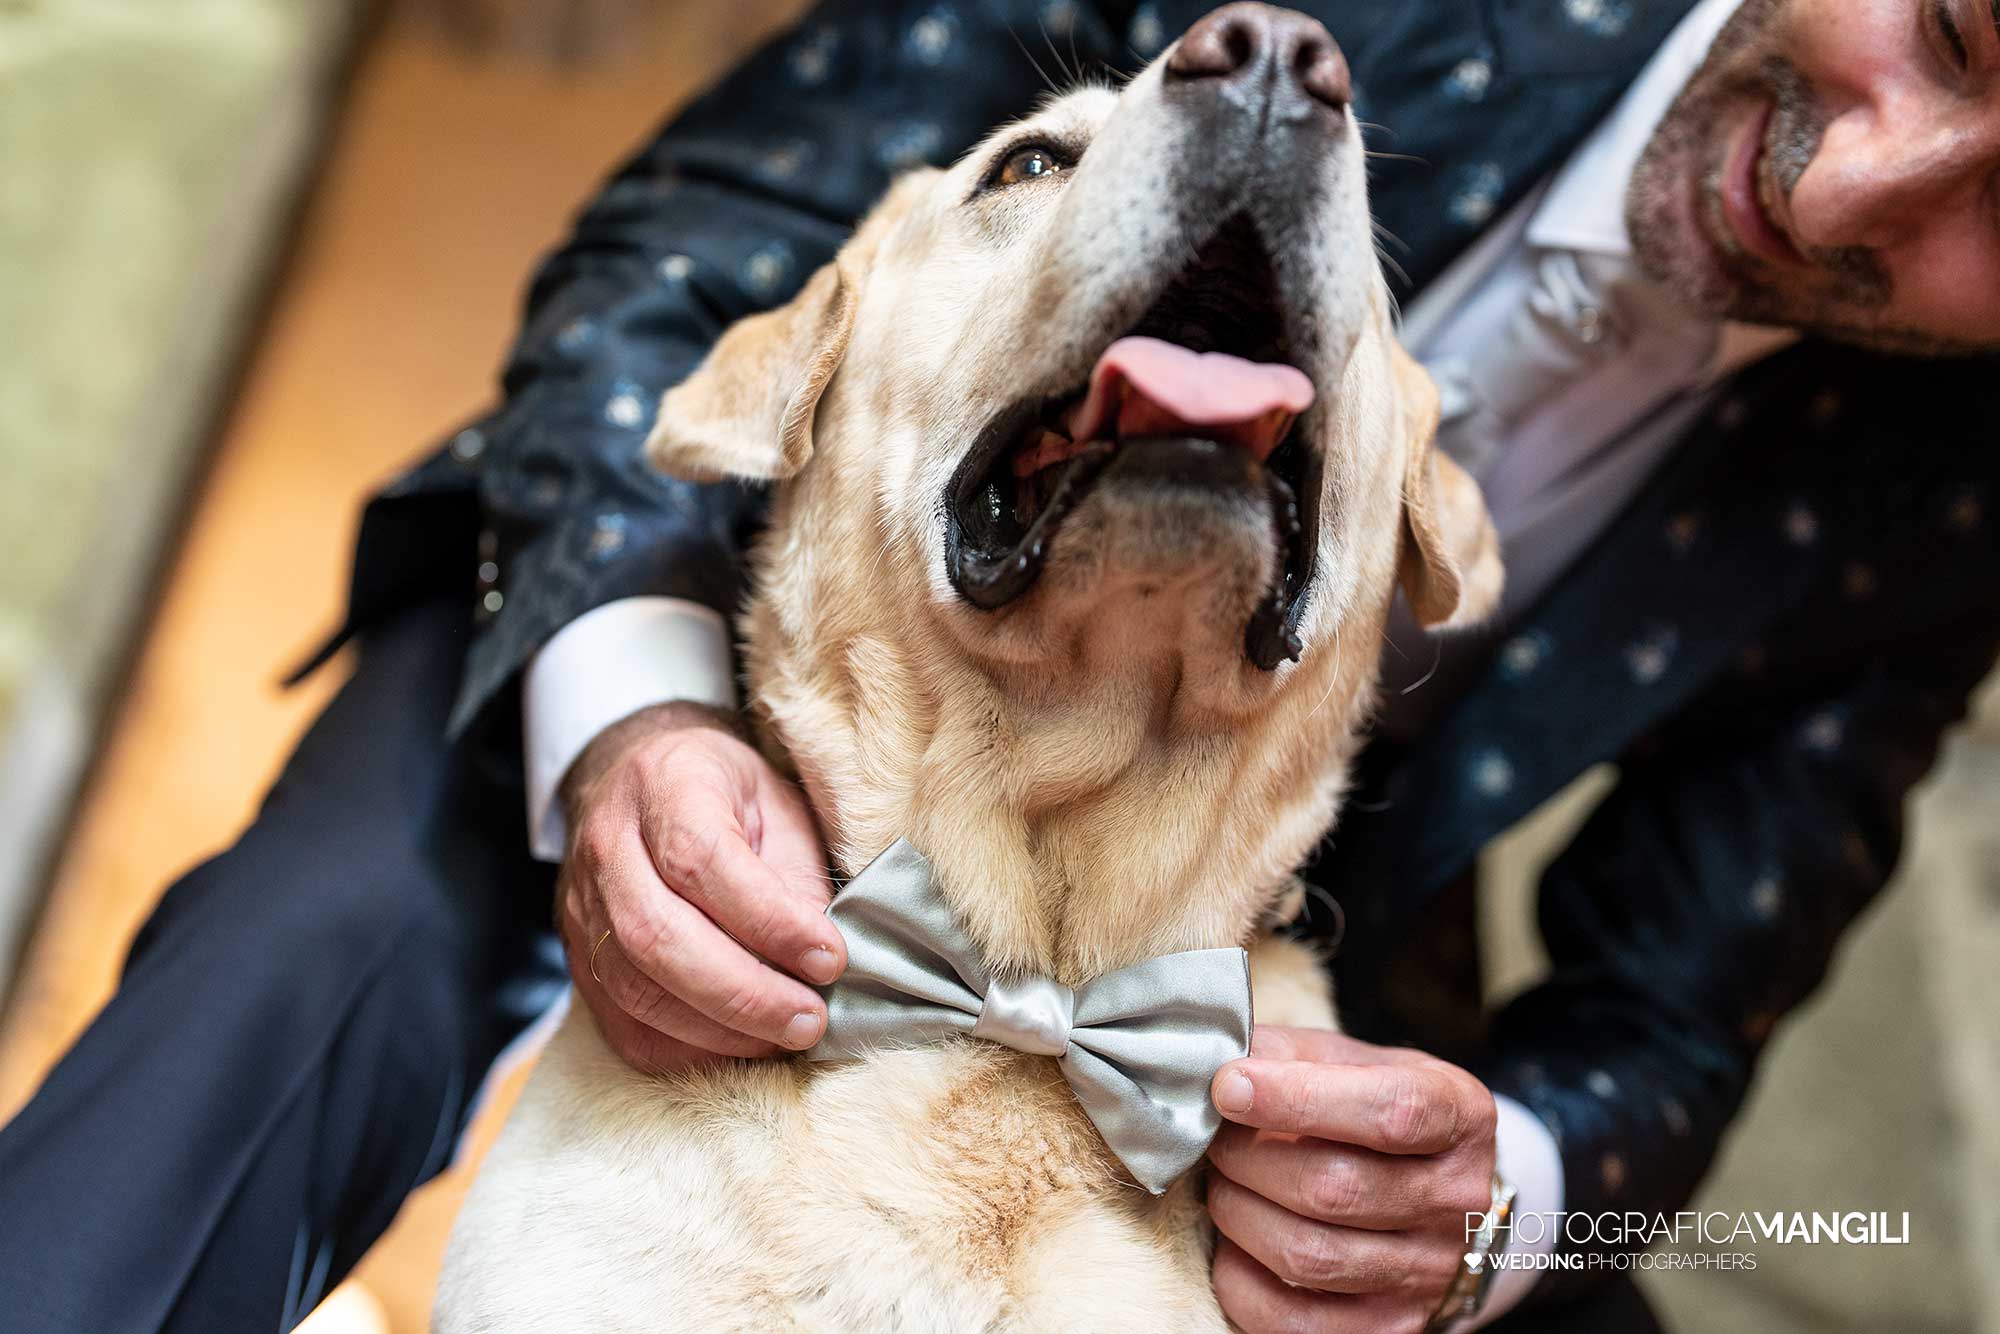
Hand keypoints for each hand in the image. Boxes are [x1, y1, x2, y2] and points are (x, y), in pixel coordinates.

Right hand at [556, 701, 843, 1075]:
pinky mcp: (580, 961)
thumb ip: (797, 879)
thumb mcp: (776, 806)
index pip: (700, 861)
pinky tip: (739, 1046)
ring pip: (636, 989)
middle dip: (745, 994)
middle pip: (658, 936)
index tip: (830, 958)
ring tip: (786, 1034)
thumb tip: (820, 964)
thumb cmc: (724, 797)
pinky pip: (624, 1026)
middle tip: (810, 1019)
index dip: (770, 921)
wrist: (636, 785)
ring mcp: (582, 908)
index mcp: (663, 785)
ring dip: (721, 1029)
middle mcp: (607, 846)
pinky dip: (686, 1050)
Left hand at [1206, 1026, 1498, 1333]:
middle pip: (1335, 1189)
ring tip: (1224, 1183)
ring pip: (1308, 1256)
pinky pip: (1291, 1320)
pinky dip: (1240, 1277)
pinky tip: (1235, 1241)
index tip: (1229, 1086)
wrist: (1430, 1190)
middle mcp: (1456, 1201)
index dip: (1297, 1098)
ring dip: (1238, 1213)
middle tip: (1216, 1138)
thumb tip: (1216, 1063)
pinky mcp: (1387, 1327)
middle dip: (1248, 1158)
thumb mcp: (1352, 1062)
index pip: (1390, 1112)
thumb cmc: (1375, 1113)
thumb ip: (1289, 1054)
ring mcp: (1427, 1274)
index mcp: (1459, 1117)